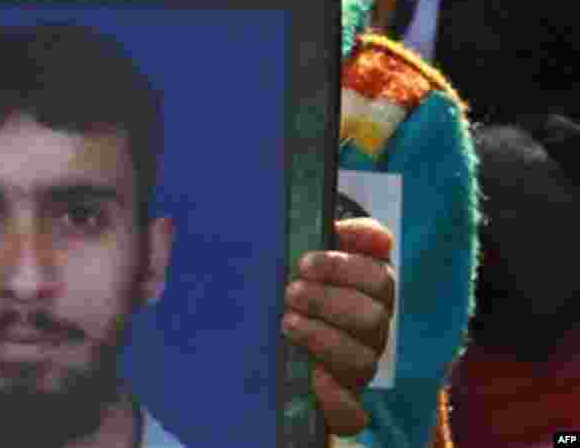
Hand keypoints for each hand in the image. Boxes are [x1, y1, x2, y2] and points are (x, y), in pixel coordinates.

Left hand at [282, 218, 394, 436]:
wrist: (268, 335)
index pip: (379, 279)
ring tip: (288, 323)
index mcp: (371, 292)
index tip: (304, 263)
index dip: (344, 270)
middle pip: (373, 319)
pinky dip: (335, 400)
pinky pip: (353, 414)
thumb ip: (343, 237)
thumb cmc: (295, 285)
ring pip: (363, 362)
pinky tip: (313, 379)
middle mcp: (371, 332)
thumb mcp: (312, 255)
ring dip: (323, 339)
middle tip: (291, 293)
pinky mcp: (342, 404)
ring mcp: (358, 367)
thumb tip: (357, 232)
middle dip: (329, 302)